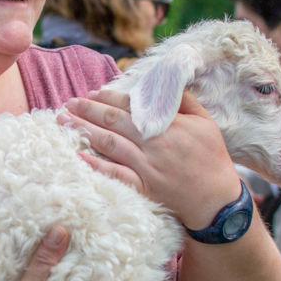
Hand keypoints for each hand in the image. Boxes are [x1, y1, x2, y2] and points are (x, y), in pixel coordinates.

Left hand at [59, 89, 239, 228]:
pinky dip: (96, 165)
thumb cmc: (212, 157)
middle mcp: (153, 143)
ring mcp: (146, 166)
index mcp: (167, 124)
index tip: (91, 92)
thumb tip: (165, 81)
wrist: (216, 199)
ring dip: (84, 130)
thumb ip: (184, 100)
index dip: (108, 98)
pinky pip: (115, 174)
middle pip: (113, 122)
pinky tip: (78, 155)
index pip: (130, 106)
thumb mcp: (204, 122)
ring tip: (63, 121)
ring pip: (109, 144)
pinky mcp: (143, 187)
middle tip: (68, 103)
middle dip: (87, 110)